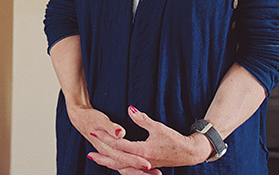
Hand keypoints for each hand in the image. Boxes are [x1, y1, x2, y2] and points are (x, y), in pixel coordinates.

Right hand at [65, 103, 154, 172]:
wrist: (79, 118)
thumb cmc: (90, 117)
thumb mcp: (100, 119)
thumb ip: (110, 127)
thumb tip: (120, 133)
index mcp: (105, 146)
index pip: (122, 156)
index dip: (135, 160)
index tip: (149, 164)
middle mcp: (107, 153)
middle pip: (125, 167)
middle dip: (141, 172)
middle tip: (157, 174)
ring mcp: (109, 155)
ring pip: (125, 169)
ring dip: (139, 173)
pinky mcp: (112, 153)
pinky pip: (124, 166)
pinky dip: (134, 170)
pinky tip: (145, 170)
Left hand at [87, 106, 212, 172]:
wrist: (189, 153)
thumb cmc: (175, 140)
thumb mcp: (158, 127)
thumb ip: (142, 119)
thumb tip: (130, 108)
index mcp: (143, 151)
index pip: (119, 144)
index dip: (106, 138)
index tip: (94, 132)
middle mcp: (142, 161)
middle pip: (117, 160)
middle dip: (103, 157)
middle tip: (89, 153)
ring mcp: (144, 166)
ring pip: (122, 167)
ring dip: (109, 163)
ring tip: (98, 159)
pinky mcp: (147, 167)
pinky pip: (130, 170)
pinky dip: (120, 167)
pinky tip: (114, 164)